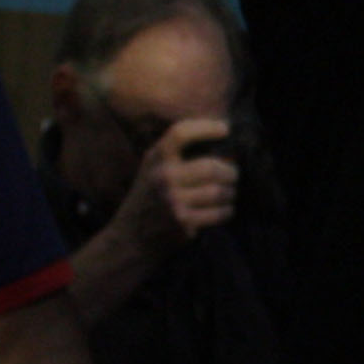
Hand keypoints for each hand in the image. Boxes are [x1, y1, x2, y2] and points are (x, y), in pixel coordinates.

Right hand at [118, 120, 240, 261]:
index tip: (225, 129)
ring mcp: (172, 199)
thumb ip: (177, 154)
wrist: (131, 236)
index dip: (206, 127)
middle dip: (230, 172)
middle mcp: (162, 176)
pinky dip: (227, 211)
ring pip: (219, 191)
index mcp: (155, 158)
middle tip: (233, 175)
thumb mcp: (153, 168)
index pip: (180, 133)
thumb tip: (223, 141)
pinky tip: (223, 210)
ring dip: (230, 193)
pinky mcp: (182, 220)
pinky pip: (219, 212)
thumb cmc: (150, 197)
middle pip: (212, 167)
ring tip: (228, 193)